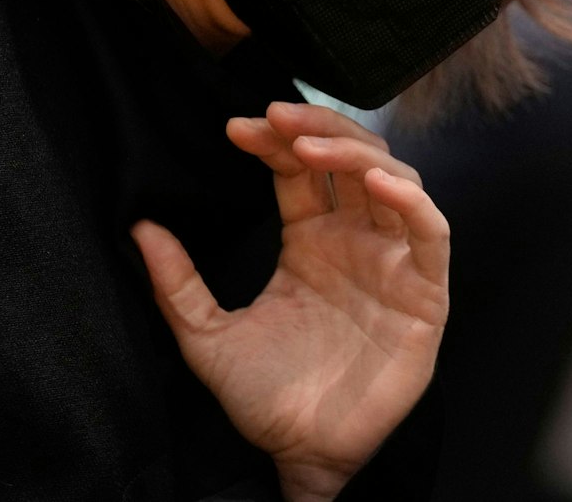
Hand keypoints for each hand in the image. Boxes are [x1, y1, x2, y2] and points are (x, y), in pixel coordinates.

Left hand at [131, 102, 448, 501]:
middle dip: (317, 127)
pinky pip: (431, 232)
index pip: (301, 170)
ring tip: (311, 144)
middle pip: (350, 158)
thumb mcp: (206, 338)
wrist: (301, 455)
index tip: (239, 127)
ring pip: (393, 179)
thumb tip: (140, 228)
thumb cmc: (264, 401)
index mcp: (311, 242)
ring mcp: (393, 263)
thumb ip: (176, 285)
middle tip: (276, 116)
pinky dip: (411, 200)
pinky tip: (377, 181)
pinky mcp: (425, 293)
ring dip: (356, 151)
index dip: (276, 139)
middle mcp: (356, 241)